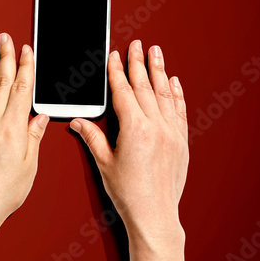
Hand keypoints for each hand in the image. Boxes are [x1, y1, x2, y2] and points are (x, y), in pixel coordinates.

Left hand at [0, 33, 49, 260]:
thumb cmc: (4, 192)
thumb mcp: (30, 165)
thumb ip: (34, 137)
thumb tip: (39, 117)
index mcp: (14, 128)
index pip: (22, 88)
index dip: (25, 66)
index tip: (26, 50)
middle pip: (2, 81)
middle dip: (5, 55)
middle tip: (5, 37)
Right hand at [70, 40, 191, 260]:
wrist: (155, 214)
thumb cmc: (128, 193)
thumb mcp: (103, 163)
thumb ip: (92, 137)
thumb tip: (77, 121)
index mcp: (134, 129)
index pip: (123, 92)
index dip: (117, 72)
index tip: (114, 56)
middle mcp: (156, 127)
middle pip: (145, 87)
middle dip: (138, 63)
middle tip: (136, 45)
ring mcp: (172, 133)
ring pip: (164, 94)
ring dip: (159, 71)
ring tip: (155, 53)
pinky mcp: (182, 141)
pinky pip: (179, 110)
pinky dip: (176, 94)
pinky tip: (173, 82)